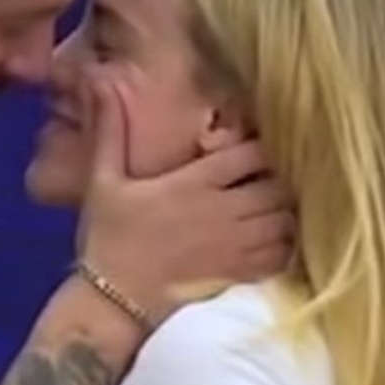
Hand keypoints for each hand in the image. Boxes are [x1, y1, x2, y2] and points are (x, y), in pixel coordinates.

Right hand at [76, 76, 295, 323]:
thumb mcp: (103, 180)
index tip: (257, 148)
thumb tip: (100, 85)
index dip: (262, 147)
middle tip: (271, 179)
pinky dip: (284, 246)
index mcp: (193, 183)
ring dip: (284, 212)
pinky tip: (275, 240)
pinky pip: (280, 257)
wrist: (111, 299)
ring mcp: (232, 245)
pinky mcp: (236, 274)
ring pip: (284, 221)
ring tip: (275, 207)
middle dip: (278, 180)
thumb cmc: (107, 238)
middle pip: (276, 187)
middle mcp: (220, 211)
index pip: (250, 154)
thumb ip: (109, 132)